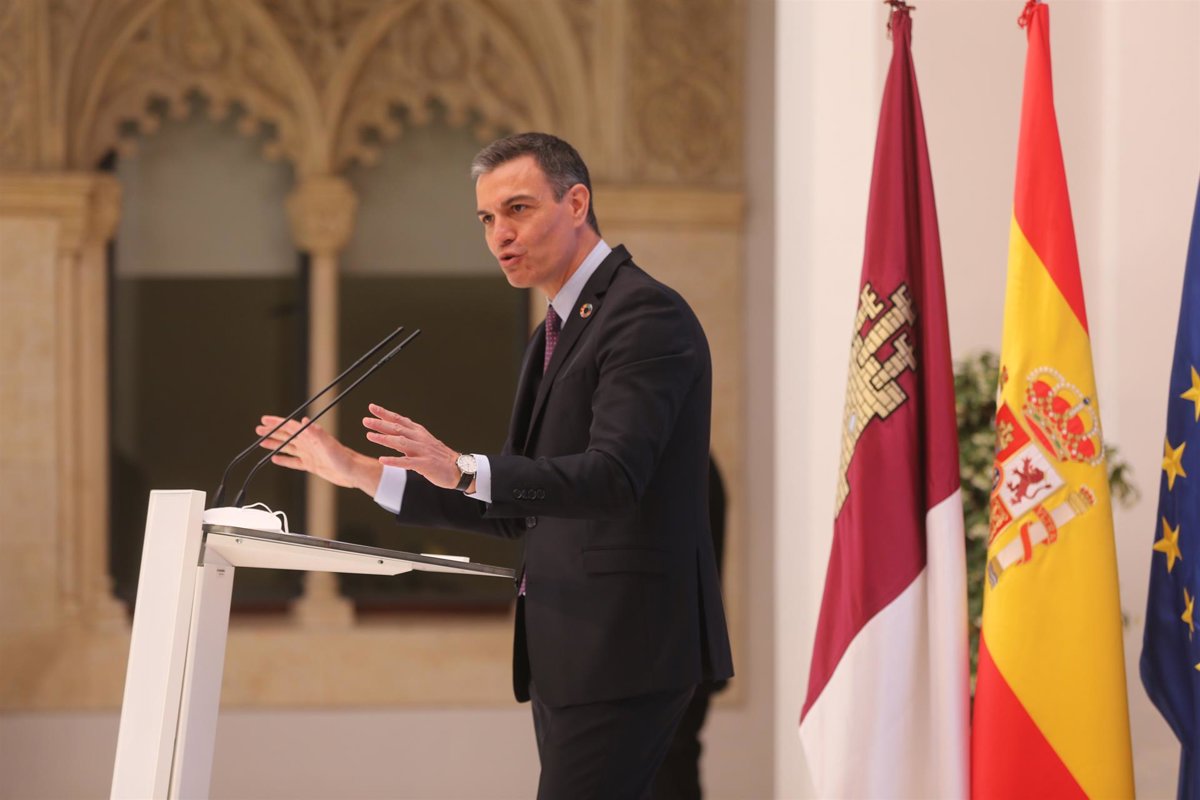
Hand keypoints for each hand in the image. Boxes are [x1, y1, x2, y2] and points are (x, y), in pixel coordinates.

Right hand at [255, 415, 381, 495]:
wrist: (353, 471)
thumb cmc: (344, 457)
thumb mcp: (329, 445)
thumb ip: (317, 433)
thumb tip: (305, 421)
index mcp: (311, 437)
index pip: (290, 427)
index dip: (277, 423)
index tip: (264, 420)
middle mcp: (309, 444)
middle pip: (286, 435)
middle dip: (272, 432)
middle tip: (258, 430)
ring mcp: (309, 454)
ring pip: (288, 448)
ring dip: (275, 444)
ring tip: (262, 443)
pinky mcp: (311, 465)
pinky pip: (294, 462)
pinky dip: (284, 460)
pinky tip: (275, 459)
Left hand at [363, 403, 462, 489]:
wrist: (460, 468)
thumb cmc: (440, 457)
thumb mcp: (424, 442)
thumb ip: (409, 436)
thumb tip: (393, 429)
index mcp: (419, 433)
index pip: (400, 420)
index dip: (385, 413)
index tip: (372, 407)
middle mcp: (420, 439)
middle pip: (398, 428)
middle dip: (380, 424)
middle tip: (365, 420)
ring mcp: (423, 451)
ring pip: (401, 442)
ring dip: (384, 439)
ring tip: (369, 436)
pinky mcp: (425, 464)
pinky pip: (407, 462)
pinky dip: (394, 461)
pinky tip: (382, 460)